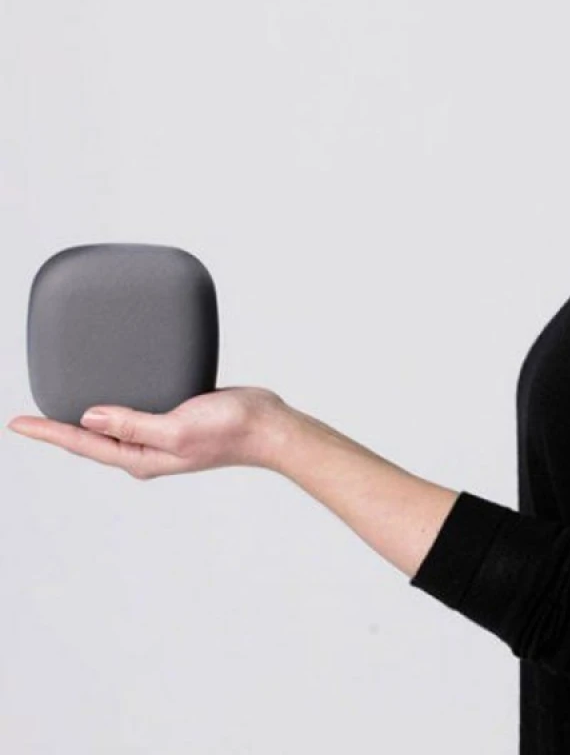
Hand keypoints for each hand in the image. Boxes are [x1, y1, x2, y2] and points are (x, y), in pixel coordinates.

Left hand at [7, 386, 294, 479]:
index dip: (48, 432)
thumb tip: (90, 417)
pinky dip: (118, 400)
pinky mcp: (177, 414)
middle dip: (59, 428)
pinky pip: (137, 408)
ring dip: (86, 414)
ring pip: (113, 423)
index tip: (17, 423)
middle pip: (92, 438)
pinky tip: (114, 388)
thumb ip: (134, 424)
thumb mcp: (177, 429)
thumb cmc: (231, 431)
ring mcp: (162, 433)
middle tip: (28, 418)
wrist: (269, 426)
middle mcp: (147, 448)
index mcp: (142, 457)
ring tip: (60, 403)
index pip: (84, 443)